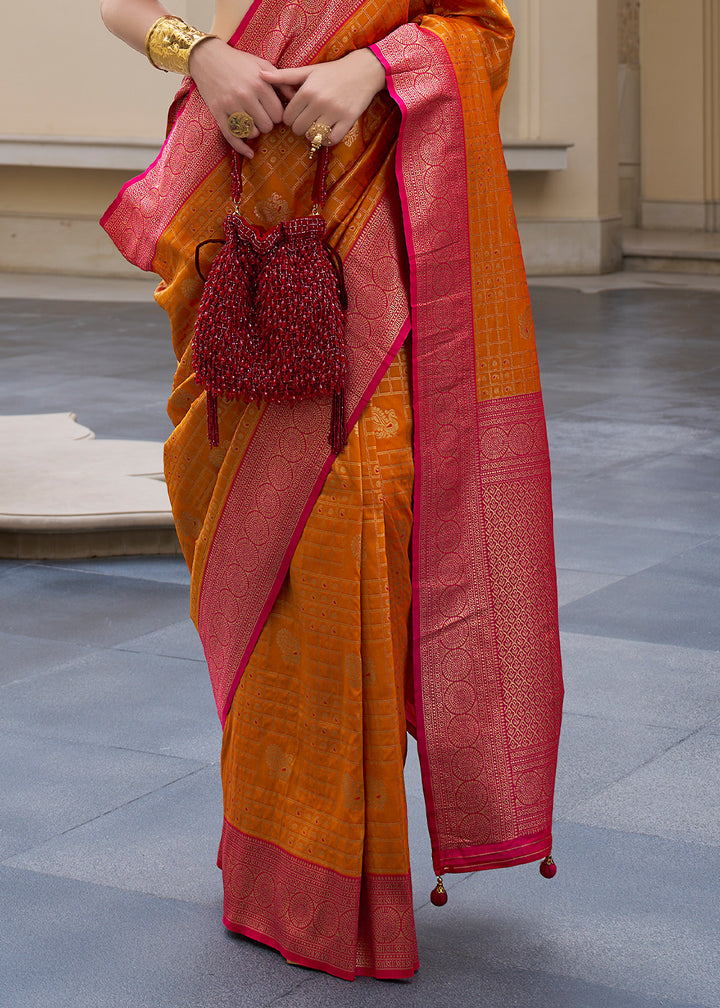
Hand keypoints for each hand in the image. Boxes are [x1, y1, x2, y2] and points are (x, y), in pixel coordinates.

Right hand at [188, 38, 285, 156]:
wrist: (207, 57)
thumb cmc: (239, 61)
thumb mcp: (263, 65)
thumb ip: (281, 81)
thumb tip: (298, 99)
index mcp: (259, 84)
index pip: (278, 114)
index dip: (278, 116)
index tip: (273, 112)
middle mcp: (246, 95)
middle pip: (267, 126)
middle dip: (267, 123)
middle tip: (263, 117)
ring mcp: (230, 105)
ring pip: (252, 133)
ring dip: (255, 131)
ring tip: (252, 121)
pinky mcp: (217, 112)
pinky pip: (232, 137)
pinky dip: (242, 148)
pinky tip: (250, 153)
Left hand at [259, 49, 385, 145]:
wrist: (362, 71)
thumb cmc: (332, 72)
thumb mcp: (308, 71)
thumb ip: (284, 76)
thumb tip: (260, 74)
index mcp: (307, 90)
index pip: (287, 117)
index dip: (289, 118)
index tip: (296, 114)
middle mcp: (319, 101)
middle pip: (298, 129)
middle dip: (300, 127)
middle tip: (306, 120)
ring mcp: (334, 112)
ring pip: (313, 136)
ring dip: (313, 134)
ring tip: (316, 125)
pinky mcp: (348, 120)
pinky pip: (331, 140)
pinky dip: (327, 140)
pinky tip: (327, 132)